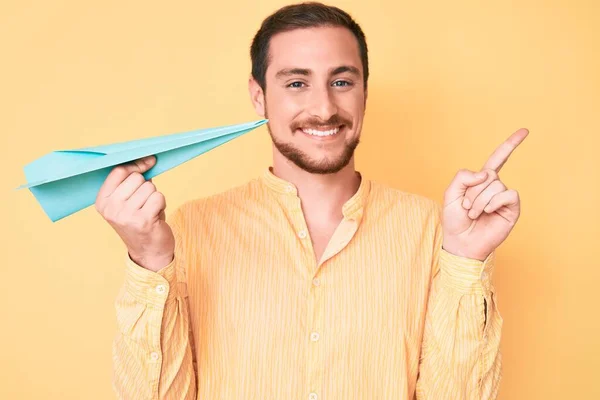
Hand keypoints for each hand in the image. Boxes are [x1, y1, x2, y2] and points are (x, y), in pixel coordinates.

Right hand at [95, 155, 173, 271]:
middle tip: (144, 203)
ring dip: (154, 197)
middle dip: (146, 186)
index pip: (118, 171)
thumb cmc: (140, 222)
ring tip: (149, 211)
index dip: (136, 165)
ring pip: (149, 187)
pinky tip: (156, 216)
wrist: (149, 252)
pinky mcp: (143, 220)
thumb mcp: (128, 202)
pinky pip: (159, 197)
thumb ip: (132, 183)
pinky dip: (162, 204)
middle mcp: (111, 208)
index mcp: (102, 201)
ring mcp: (125, 215)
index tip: (148, 162)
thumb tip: (147, 159)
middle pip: (136, 177)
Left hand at [442, 128, 528, 260]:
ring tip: (474, 213)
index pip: (498, 158)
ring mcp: (504, 198)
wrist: (461, 243)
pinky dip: (494, 202)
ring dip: (479, 200)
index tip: (525, 131)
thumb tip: (486, 173)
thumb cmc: (455, 220)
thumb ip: (463, 177)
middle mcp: (495, 187)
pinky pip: (508, 194)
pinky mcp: (512, 209)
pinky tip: (488, 212)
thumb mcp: (450, 194)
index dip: (510, 145)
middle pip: (488, 174)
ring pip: (495, 185)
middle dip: (472, 191)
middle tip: (467, 207)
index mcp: (481, 180)